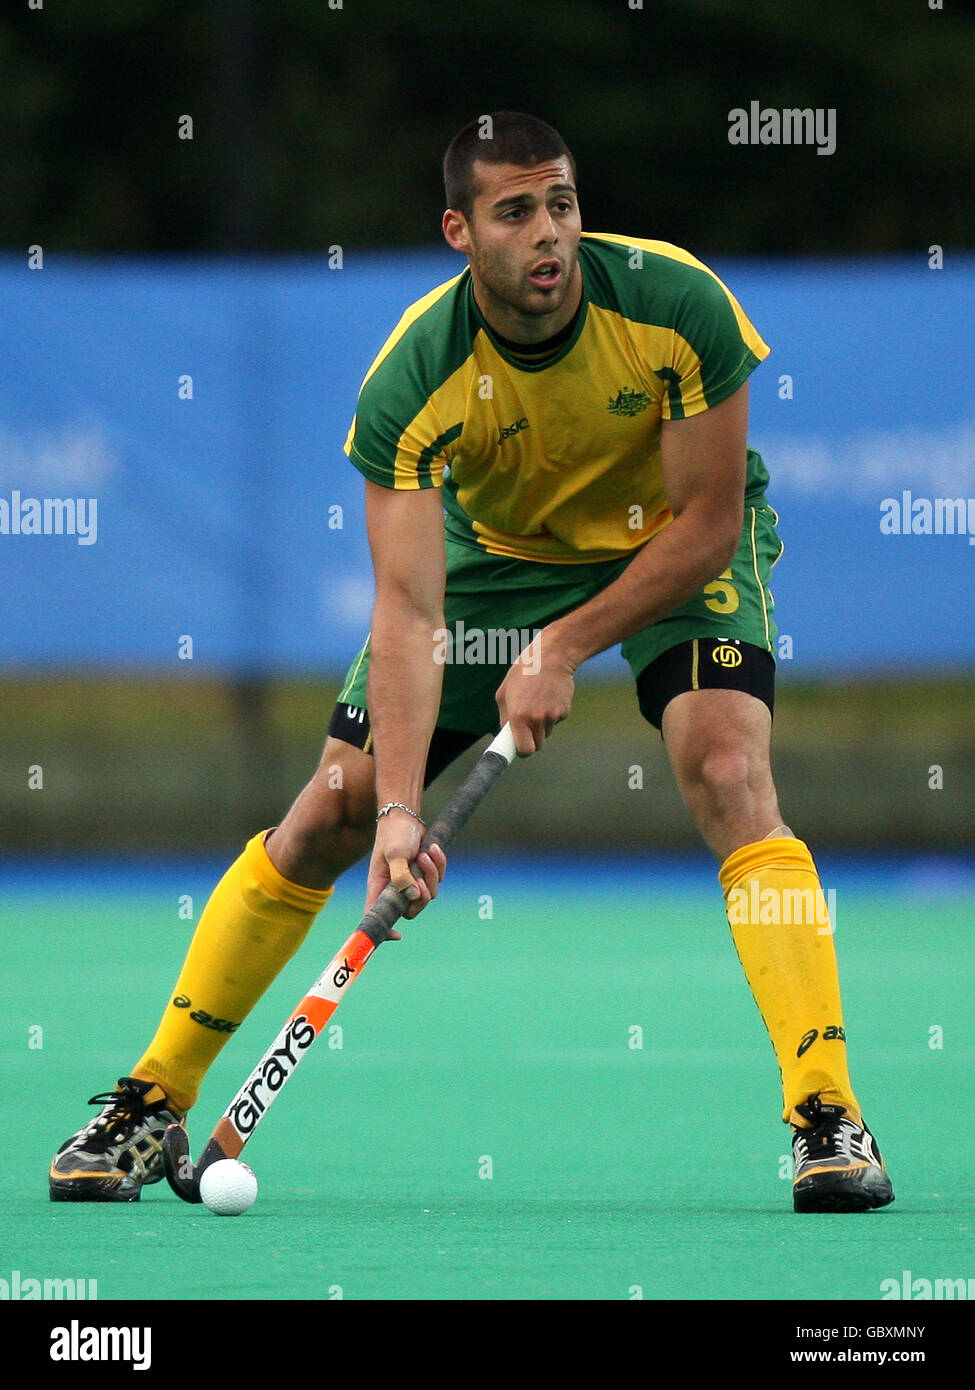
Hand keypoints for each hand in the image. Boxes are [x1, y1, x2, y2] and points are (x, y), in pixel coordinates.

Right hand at [365, 809, 446, 930]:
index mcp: (379, 887)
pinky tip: (432, 848)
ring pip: (429, 895)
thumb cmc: (394, 835)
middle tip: (420, 878)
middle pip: (412, 910)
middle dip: (422, 896)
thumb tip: (414, 896)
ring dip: (431, 874)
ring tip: (424, 854)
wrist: (405, 817)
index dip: (384, 930)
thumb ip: (402, 876)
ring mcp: (410, 882)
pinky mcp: (423, 874)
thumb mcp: (395, 853)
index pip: (377, 915)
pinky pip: (438, 880)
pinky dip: (439, 865)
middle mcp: (394, 889)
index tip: (397, 936)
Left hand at [495, 631, 574, 755]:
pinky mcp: (565, 711)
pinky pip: (556, 721)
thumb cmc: (524, 672)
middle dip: (531, 738)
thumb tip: (507, 734)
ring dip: (541, 724)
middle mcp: (537, 719)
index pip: (524, 750)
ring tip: (537, 701)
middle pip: (536, 745)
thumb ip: (504, 717)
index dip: (521, 752)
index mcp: (519, 716)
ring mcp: (553, 716)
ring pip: (545, 733)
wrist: (552, 656)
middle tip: (527, 721)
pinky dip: (552, 714)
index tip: (518, 750)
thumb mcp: (504, 692)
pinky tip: (549, 697)